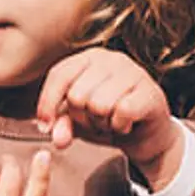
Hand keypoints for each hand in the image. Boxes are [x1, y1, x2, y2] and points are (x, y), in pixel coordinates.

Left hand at [37, 50, 181, 187]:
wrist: (147, 135)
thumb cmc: (110, 120)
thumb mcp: (79, 121)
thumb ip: (63, 125)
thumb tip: (56, 137)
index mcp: (90, 58)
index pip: (59, 74)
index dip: (47, 103)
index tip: (44, 126)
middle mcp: (112, 59)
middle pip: (77, 95)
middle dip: (82, 118)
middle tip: (96, 121)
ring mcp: (134, 72)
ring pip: (99, 105)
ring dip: (102, 124)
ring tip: (111, 122)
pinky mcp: (150, 92)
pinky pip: (121, 112)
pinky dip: (119, 126)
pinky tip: (126, 124)